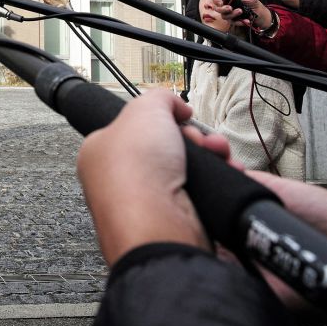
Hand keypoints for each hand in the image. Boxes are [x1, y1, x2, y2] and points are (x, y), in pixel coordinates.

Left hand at [77, 90, 223, 265]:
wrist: (157, 227)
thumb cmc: (135, 174)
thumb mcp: (144, 109)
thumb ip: (159, 98)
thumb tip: (174, 106)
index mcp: (99, 152)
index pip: (134, 128)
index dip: (162, 119)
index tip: (179, 117)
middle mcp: (119, 181)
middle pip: (166, 148)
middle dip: (194, 139)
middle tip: (202, 139)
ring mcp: (146, 205)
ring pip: (187, 171)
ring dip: (211, 157)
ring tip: (220, 154)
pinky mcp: (172, 222)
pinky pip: (201, 194)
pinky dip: (217, 182)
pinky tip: (226, 172)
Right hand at [215, 0, 273, 31]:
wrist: (259, 12)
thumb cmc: (251, 2)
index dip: (216, 1)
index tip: (221, 2)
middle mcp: (226, 6)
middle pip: (217, 9)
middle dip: (222, 9)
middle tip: (230, 8)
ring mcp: (229, 14)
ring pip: (225, 16)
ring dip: (232, 14)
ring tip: (241, 11)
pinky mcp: (234, 21)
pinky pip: (233, 23)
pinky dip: (239, 22)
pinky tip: (245, 20)